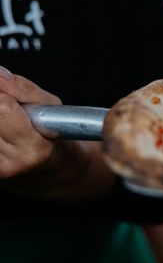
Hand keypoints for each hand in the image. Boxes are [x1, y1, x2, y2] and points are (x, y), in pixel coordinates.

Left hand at [0, 67, 114, 203]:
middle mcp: (8, 164)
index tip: (6, 87)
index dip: (4, 91)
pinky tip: (4, 131)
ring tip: (8, 121)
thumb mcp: (54, 108)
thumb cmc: (58, 139)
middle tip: (10, 106)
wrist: (56, 176)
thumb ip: (24, 89)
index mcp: (32, 149)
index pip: (2, 107)